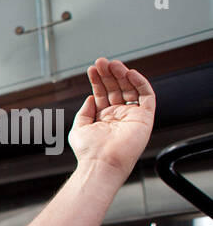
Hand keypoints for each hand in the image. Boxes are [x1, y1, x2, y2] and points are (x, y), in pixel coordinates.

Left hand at [68, 58, 155, 176]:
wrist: (101, 163)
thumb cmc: (89, 152)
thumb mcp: (79, 128)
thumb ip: (84, 112)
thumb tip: (90, 96)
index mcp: (104, 118)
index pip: (103, 93)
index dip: (98, 80)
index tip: (92, 69)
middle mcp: (119, 116)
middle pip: (116, 88)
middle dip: (109, 74)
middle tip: (102, 62)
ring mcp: (132, 116)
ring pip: (130, 89)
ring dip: (122, 75)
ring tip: (112, 64)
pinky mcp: (145, 118)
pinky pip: (147, 96)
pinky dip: (140, 83)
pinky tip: (129, 73)